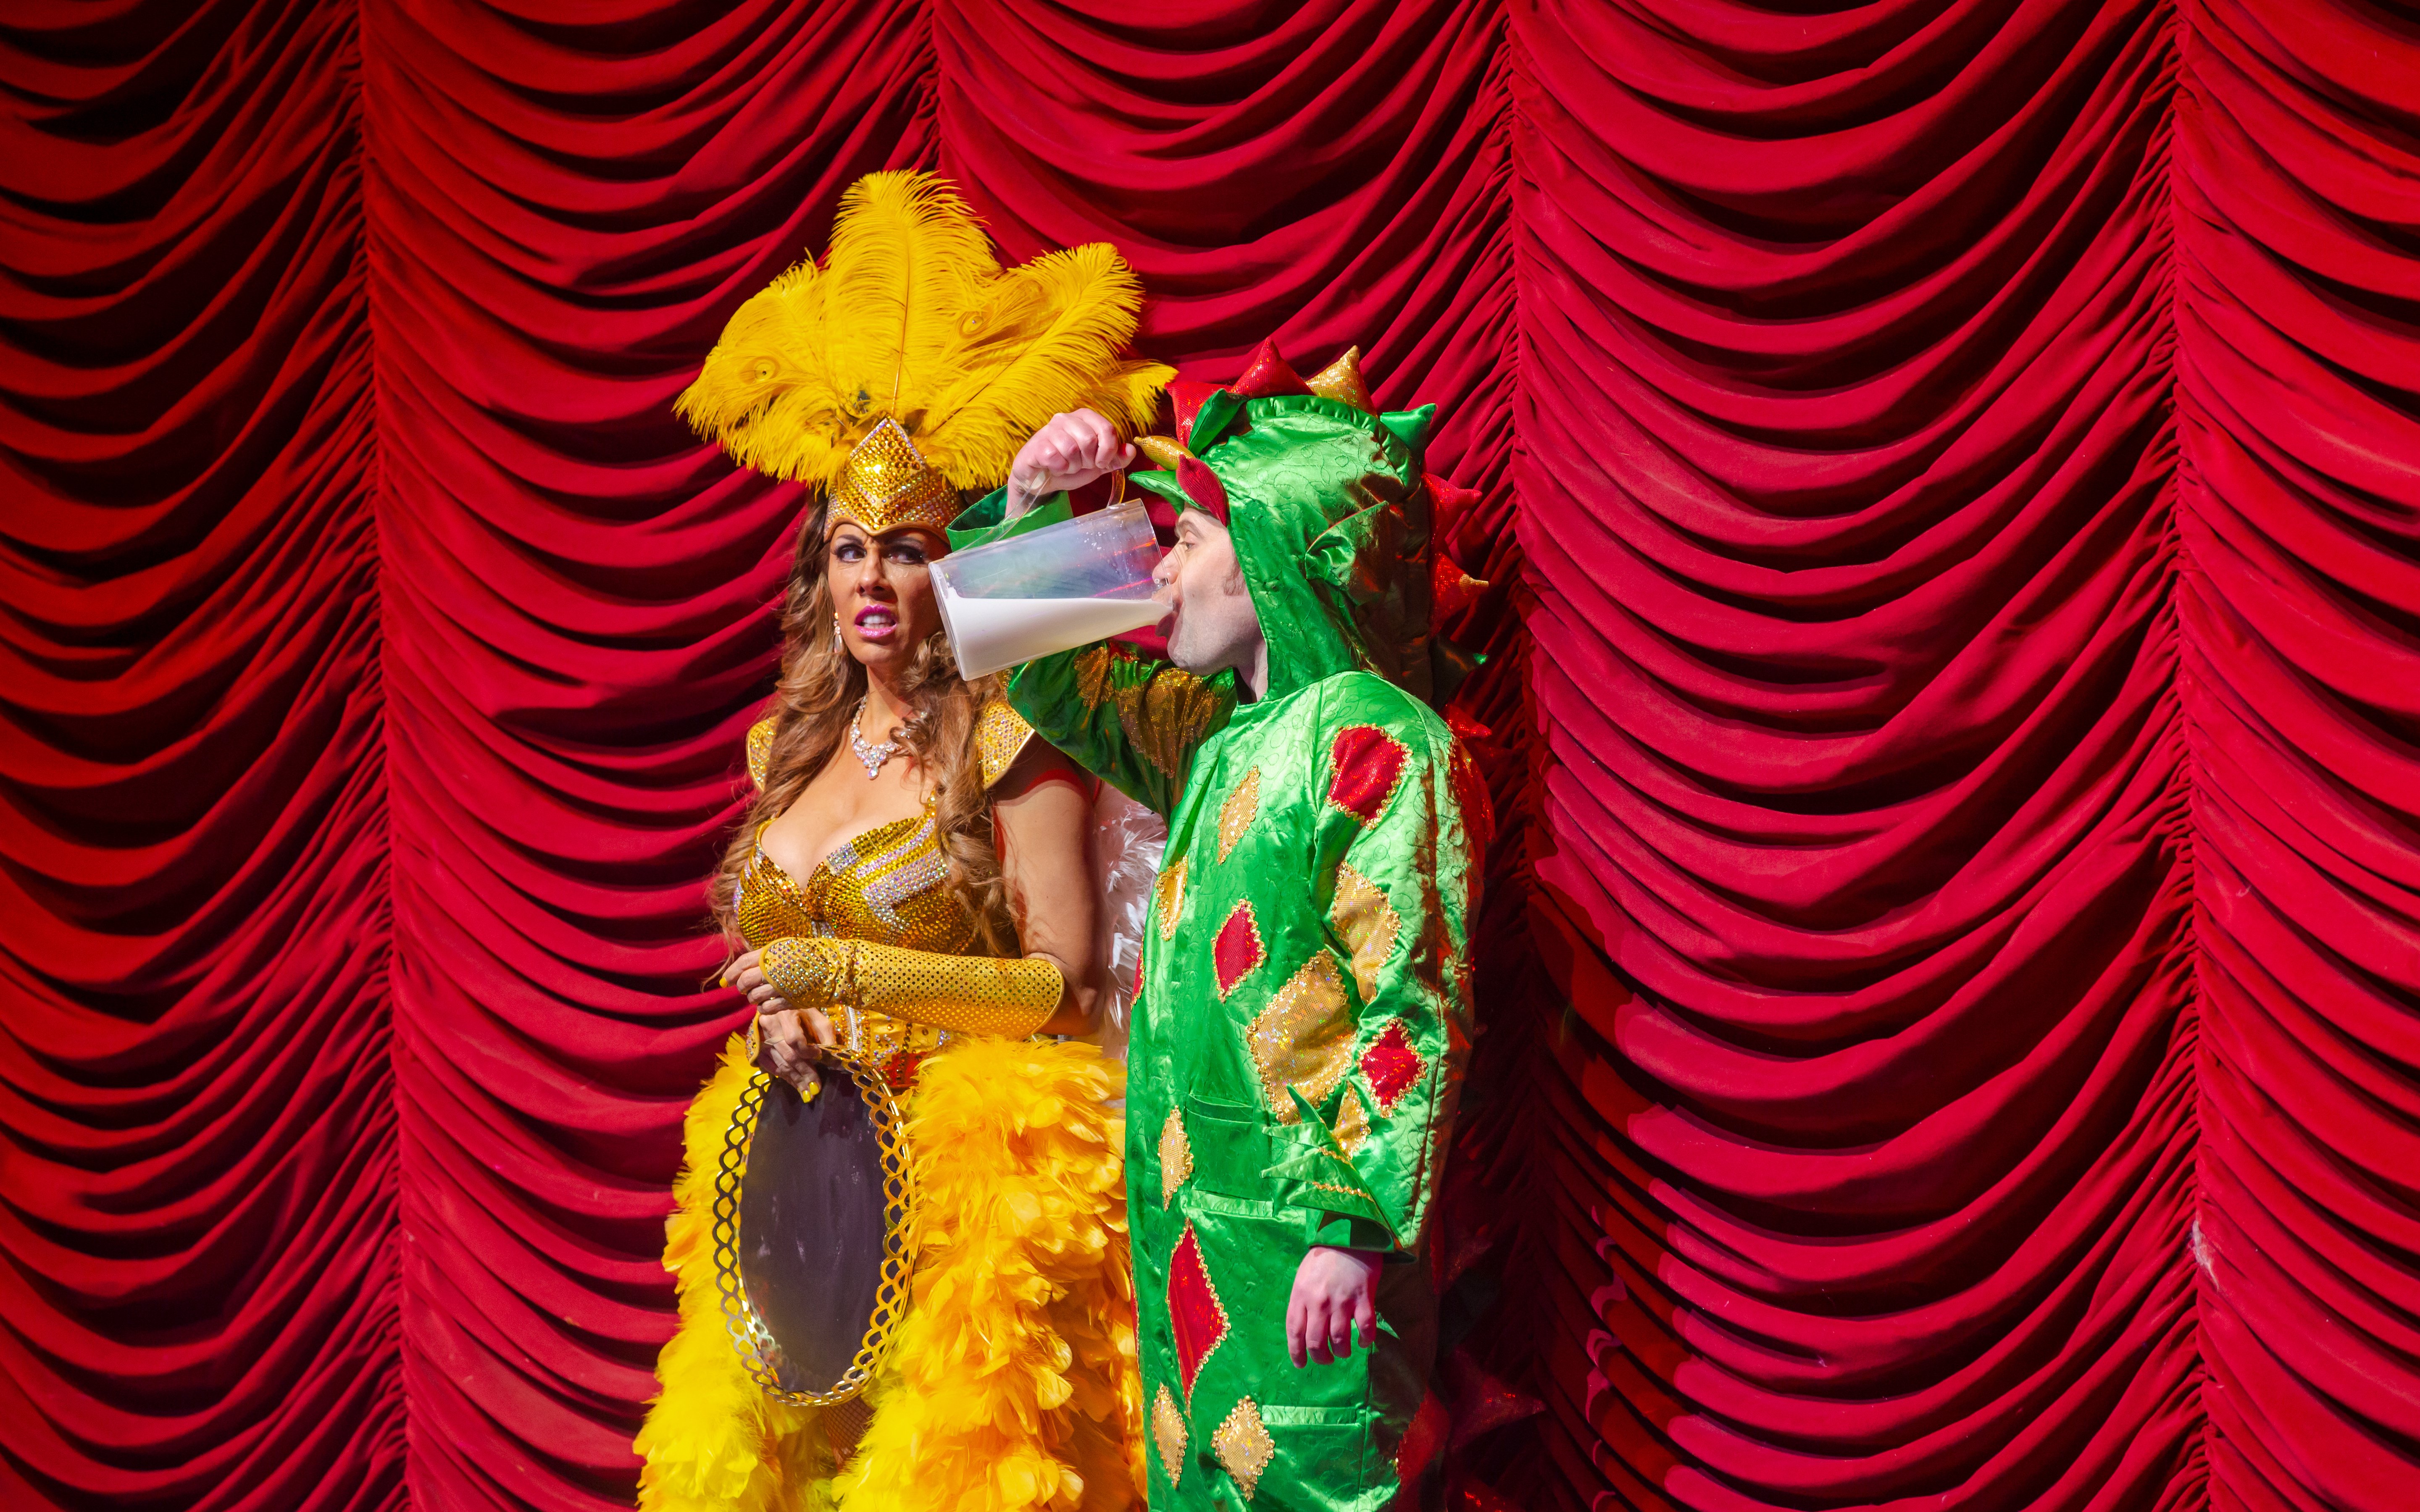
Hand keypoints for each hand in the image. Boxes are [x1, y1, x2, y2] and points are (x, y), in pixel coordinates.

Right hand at [752, 1008, 836, 1091]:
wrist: (778, 1008)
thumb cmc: (802, 1012)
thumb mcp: (817, 1018)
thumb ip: (827, 1037)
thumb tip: (835, 1061)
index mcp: (786, 1014)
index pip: (794, 1039)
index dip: (807, 1052)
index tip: (819, 1057)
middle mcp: (770, 1026)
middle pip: (788, 1055)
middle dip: (803, 1073)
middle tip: (815, 1088)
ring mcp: (761, 1038)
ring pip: (780, 1063)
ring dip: (795, 1080)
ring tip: (807, 1092)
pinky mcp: (757, 1048)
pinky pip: (771, 1066)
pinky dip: (784, 1077)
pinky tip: (794, 1085)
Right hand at [1006, 410, 1134, 516]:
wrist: (1041, 480)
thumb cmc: (1070, 466)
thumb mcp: (1097, 464)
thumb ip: (1115, 458)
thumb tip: (1131, 450)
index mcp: (1085, 418)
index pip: (1107, 429)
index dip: (1108, 450)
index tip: (1101, 462)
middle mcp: (1066, 418)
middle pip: (1089, 439)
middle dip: (1088, 460)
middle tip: (1080, 465)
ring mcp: (1049, 429)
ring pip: (1071, 449)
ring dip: (1072, 466)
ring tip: (1066, 466)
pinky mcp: (1036, 444)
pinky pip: (1055, 457)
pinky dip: (1058, 469)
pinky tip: (1054, 467)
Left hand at [1286, 1246, 1381, 1365]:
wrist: (1349, 1234)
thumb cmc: (1324, 1256)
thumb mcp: (1303, 1276)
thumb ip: (1302, 1301)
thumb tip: (1302, 1328)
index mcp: (1300, 1295)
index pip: (1294, 1332)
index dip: (1297, 1353)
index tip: (1301, 1364)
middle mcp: (1318, 1301)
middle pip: (1315, 1342)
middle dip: (1320, 1358)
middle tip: (1326, 1360)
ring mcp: (1341, 1301)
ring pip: (1339, 1340)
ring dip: (1342, 1352)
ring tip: (1344, 1352)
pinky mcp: (1363, 1298)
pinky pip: (1365, 1328)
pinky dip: (1364, 1340)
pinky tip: (1363, 1341)